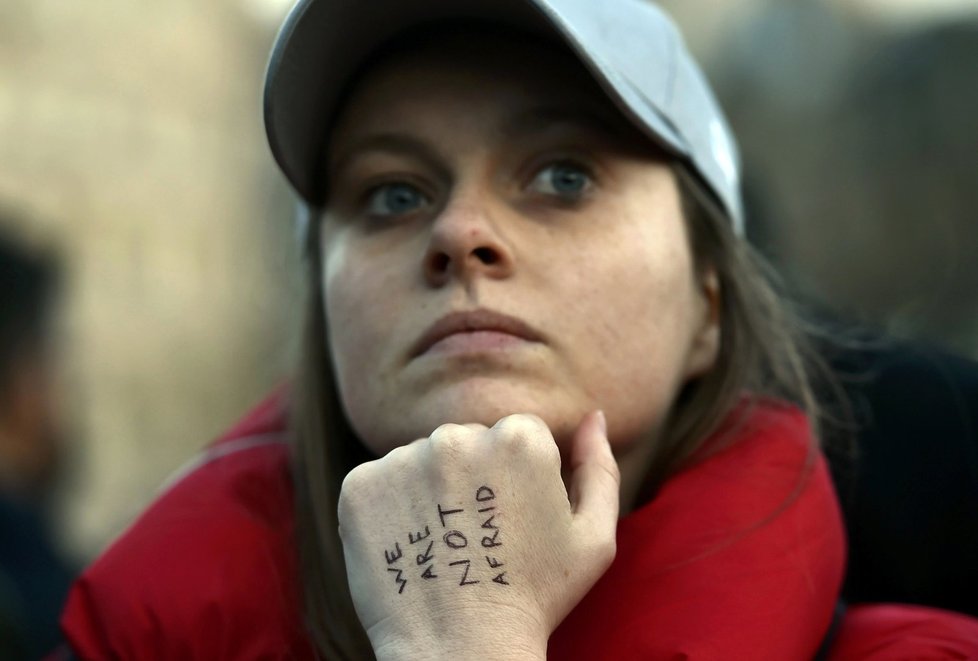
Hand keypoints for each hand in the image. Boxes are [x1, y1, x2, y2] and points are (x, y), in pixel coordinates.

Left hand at [337, 411, 619, 659]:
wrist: (461, 653)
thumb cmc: (535, 597)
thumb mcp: (593, 538)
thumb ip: (599, 467)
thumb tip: (593, 416)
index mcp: (519, 437)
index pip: (515, 435)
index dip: (516, 482)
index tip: (512, 523)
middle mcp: (457, 436)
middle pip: (466, 441)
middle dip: (472, 479)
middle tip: (477, 539)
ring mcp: (403, 459)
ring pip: (422, 460)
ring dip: (429, 491)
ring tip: (444, 547)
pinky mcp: (360, 486)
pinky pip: (379, 481)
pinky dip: (389, 508)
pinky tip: (409, 546)